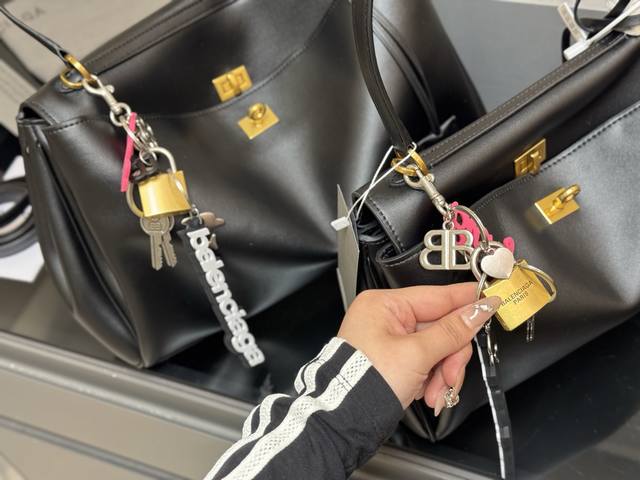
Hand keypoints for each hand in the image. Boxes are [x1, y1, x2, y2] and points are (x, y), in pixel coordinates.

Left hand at [337, 284, 500, 412]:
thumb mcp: (416, 355)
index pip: (437, 296)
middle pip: (441, 327)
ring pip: (438, 348)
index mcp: (384, 305)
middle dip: (450, 356)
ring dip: (443, 373)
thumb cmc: (365, 383)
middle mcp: (386, 317)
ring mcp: (391, 339)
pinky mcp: (395, 359)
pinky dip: (432, 380)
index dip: (467, 301)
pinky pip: (427, 361)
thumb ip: (451, 332)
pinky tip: (428, 394)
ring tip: (437, 392)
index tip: (491, 299)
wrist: (347, 421)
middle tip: (451, 375)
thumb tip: (477, 310)